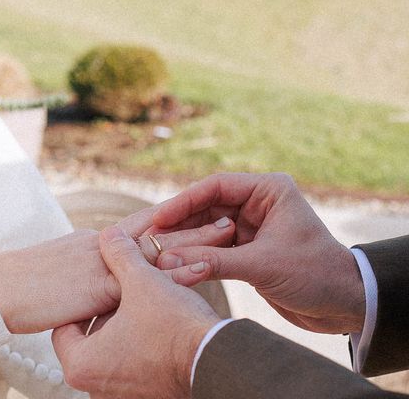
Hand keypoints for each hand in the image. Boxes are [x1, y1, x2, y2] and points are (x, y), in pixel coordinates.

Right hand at [0, 206, 233, 333]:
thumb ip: (88, 272)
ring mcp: (102, 263)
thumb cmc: (25, 285)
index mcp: (95, 243)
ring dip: (194, 240)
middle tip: (230, 217)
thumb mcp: (63, 272)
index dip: (173, 222)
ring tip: (228, 231)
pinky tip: (198, 268)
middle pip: (157, 231)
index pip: (140, 228)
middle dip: (194, 224)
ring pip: (157, 247)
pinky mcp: (97, 284)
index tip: (203, 215)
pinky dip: (172, 273)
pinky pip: (143, 278)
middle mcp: (103, 246)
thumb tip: (104, 280)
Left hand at [52, 226, 219, 398]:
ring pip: (111, 353)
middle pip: (88, 341)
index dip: (84, 301)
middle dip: (104, 314)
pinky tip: (156, 325)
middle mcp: (95, 387)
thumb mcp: (141, 280)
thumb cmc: (175, 325)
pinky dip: (139, 346)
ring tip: (140, 306)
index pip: (64, 327)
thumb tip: (109, 234)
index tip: (99, 288)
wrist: (218, 359)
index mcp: (80, 365)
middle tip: (120, 294)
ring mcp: (121, 395)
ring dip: (122, 329)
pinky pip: (131, 365)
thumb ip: (119, 255)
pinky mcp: (145, 396)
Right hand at [153, 173, 364, 333]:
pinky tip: (174, 265)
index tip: (159, 218)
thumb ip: (214, 261)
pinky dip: (196, 257)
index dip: (184, 201)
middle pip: (206, 208)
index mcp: (268, 191)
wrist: (344, 306)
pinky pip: (213, 249)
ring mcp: (250, 228)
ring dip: (185, 243)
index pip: (216, 187)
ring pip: (206, 229)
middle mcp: (257, 204)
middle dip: (180, 224)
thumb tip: (167, 261)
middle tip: (149, 237)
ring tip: (156, 253)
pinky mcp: (246, 250)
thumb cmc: (316, 275)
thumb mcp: (262, 265)